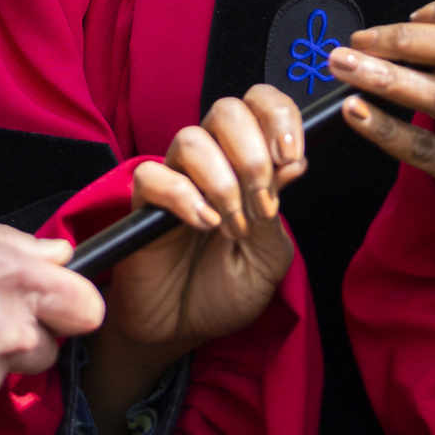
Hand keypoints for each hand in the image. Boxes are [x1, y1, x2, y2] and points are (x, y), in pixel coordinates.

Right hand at [85, 87, 305, 434]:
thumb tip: (292, 162)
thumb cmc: (225, 291)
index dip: (279, 116)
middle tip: (262, 200)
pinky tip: (203, 225)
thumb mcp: (268, 258)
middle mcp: (211, 161)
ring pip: (190, 139)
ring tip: (232, 227)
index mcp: (247, 164)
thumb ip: (276, 212)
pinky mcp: (142, 204)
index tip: (292, 157)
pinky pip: (153, 177)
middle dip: (253, 152)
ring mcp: (175, 179)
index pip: (260, 105)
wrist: (182, 329)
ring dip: (222, 181)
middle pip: (226, 110)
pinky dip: (184, 198)